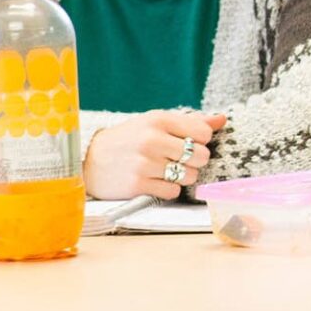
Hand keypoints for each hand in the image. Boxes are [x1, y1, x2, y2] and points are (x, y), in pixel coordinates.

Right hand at [82, 111, 227, 199]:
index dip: (201, 141)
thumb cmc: (129, 139)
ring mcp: (145, 163)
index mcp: (159, 120)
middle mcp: (152, 140)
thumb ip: (190, 122)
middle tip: (179, 160)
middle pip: (201, 156)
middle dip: (195, 161)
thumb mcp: (155, 123)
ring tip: (165, 170)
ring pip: (190, 176)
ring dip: (183, 177)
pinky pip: (173, 192)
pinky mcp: (138, 184)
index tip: (187, 143)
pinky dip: (168, 189)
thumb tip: (222, 119)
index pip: (204, 133)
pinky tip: (155, 181)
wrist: (89, 158)